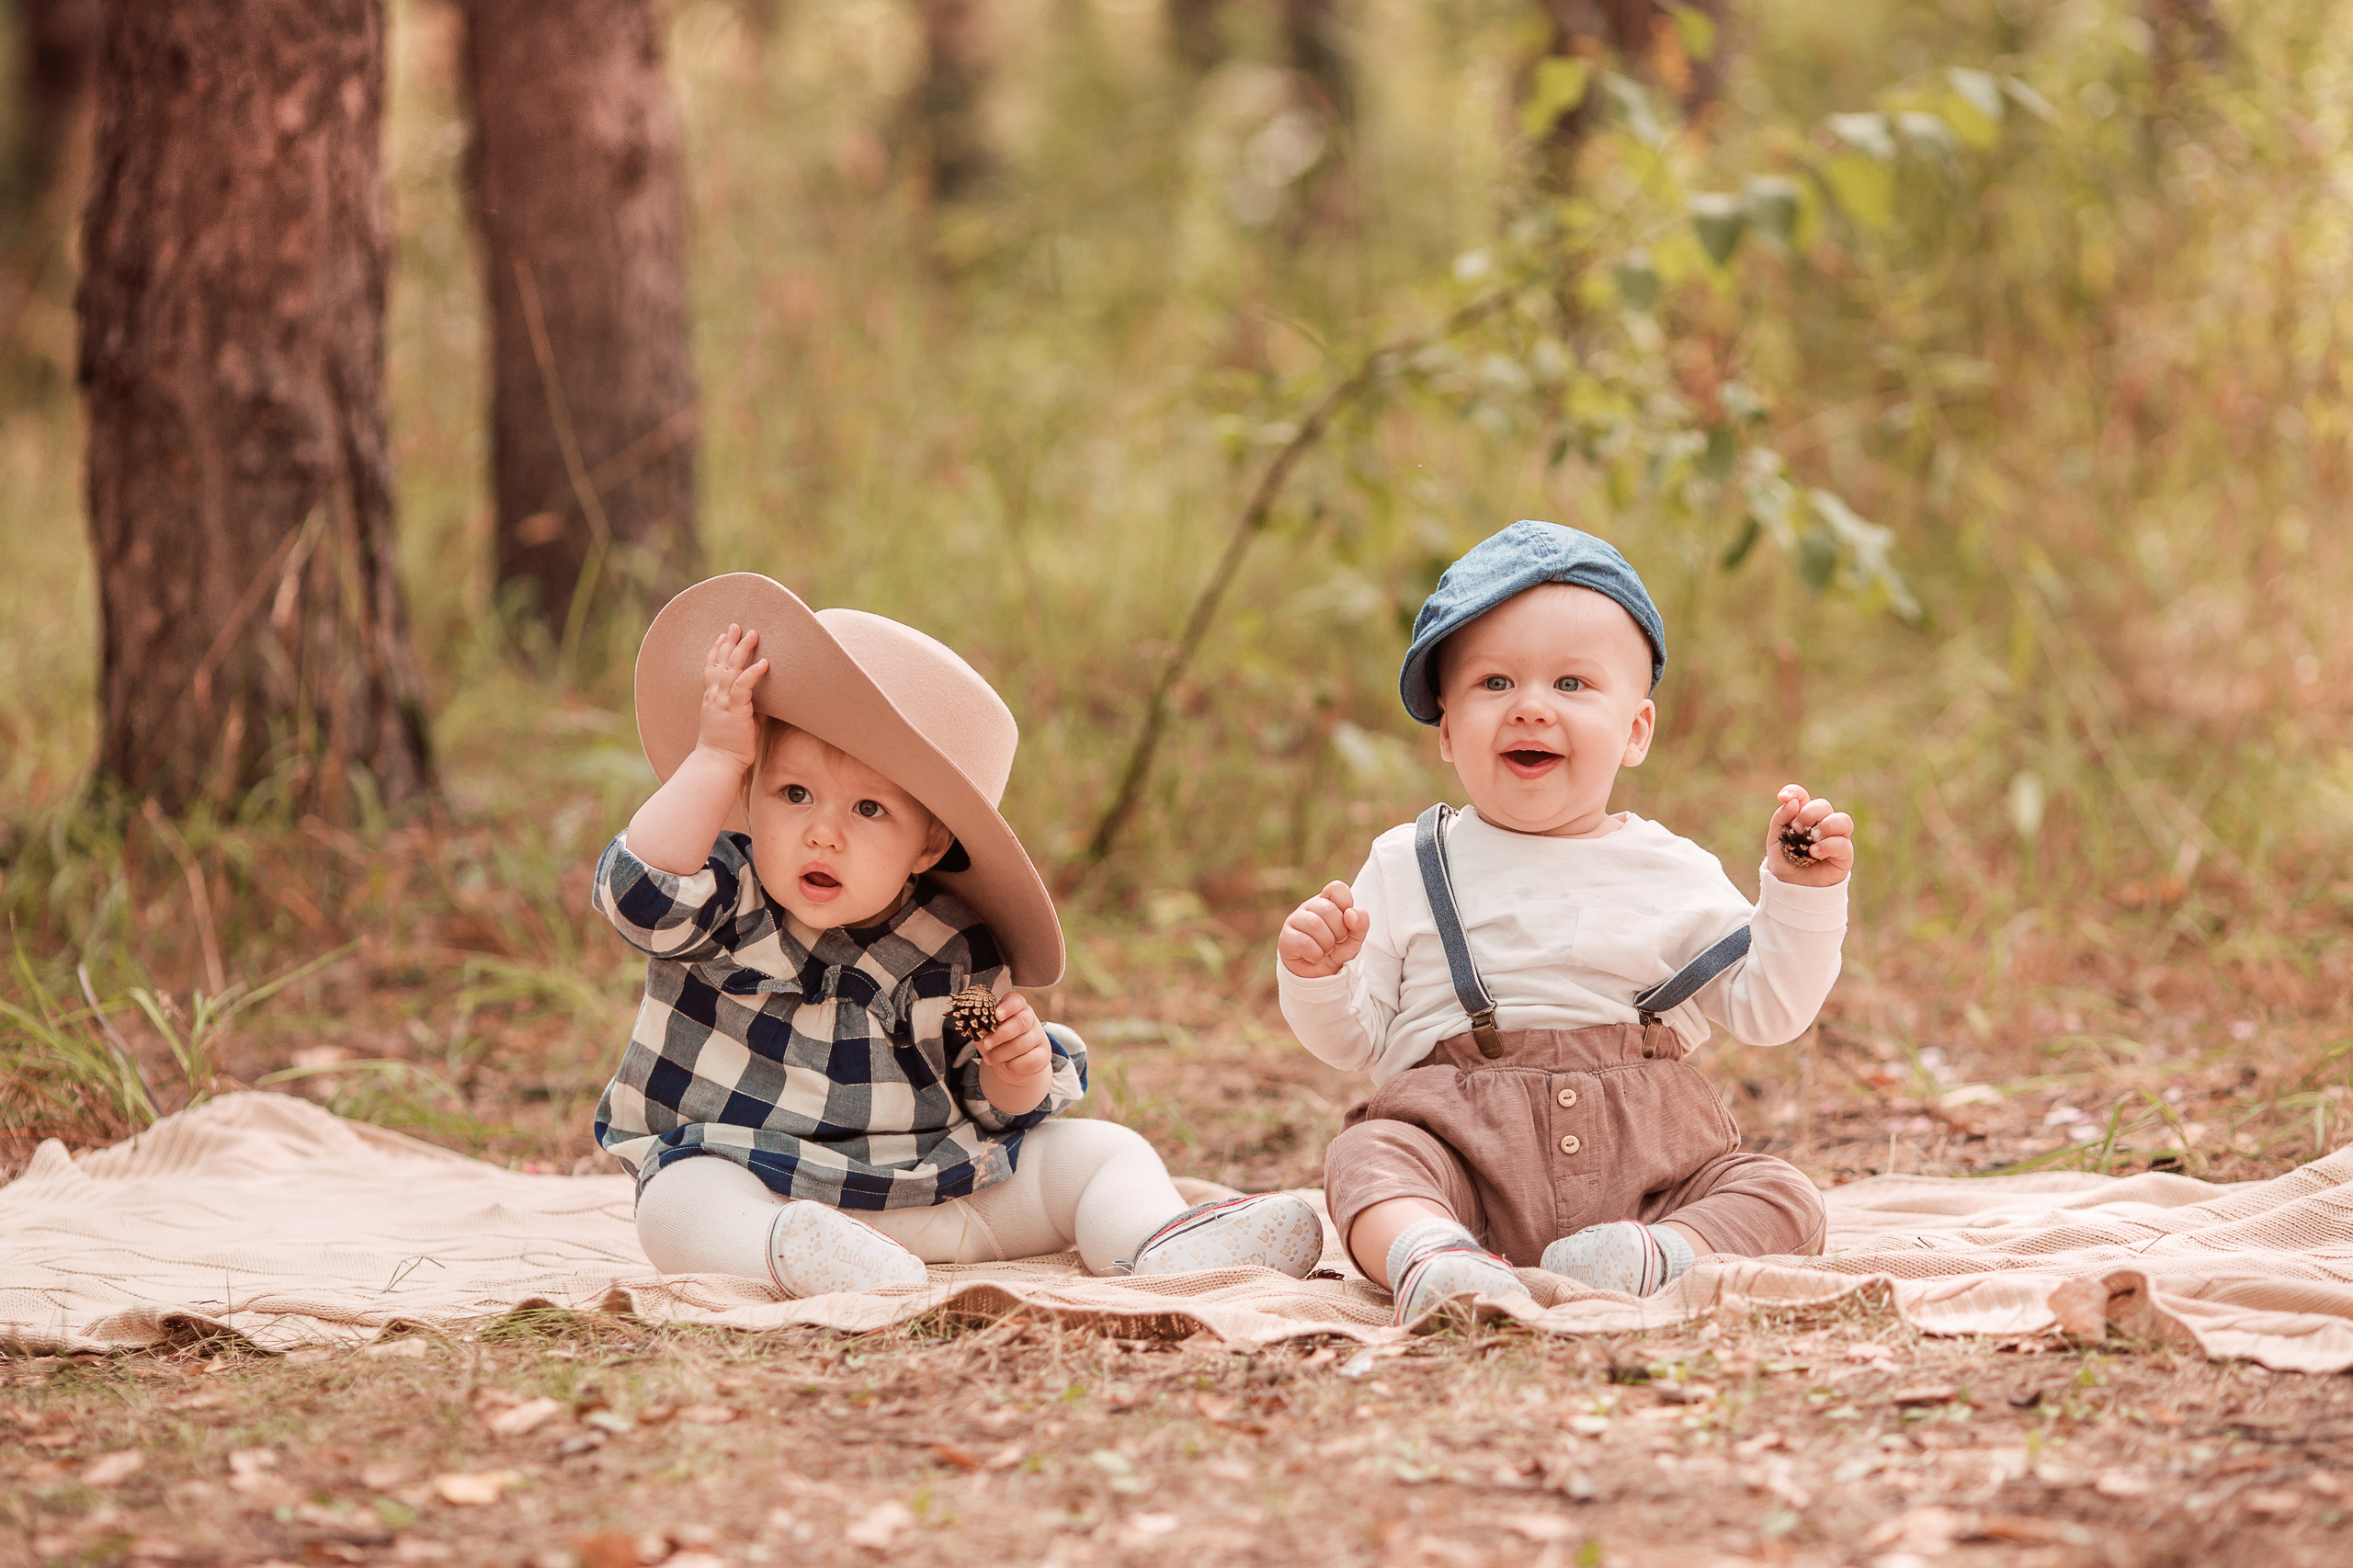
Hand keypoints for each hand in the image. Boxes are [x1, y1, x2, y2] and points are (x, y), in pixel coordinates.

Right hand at [697, 624, 770, 770]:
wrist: (717, 763)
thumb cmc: (726, 747)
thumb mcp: (733, 721)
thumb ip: (744, 708)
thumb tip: (762, 704)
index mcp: (711, 698)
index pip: (711, 668)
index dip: (716, 650)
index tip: (723, 635)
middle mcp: (714, 696)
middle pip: (719, 661)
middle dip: (728, 641)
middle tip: (737, 625)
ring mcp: (722, 702)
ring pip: (730, 669)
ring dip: (742, 649)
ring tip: (753, 634)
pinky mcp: (734, 710)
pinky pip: (743, 686)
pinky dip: (753, 673)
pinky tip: (763, 662)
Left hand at [976, 991, 1051, 1085]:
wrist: (1011, 1065)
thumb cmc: (997, 1043)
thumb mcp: (988, 1033)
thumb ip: (982, 1028)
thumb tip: (973, 1027)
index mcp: (1016, 1008)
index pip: (1016, 1001)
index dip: (1008, 1007)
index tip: (997, 1015)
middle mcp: (1030, 1019)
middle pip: (1020, 1022)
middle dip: (1000, 1035)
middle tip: (986, 1044)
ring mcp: (1039, 1037)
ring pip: (1022, 1044)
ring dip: (1001, 1053)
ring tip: (989, 1058)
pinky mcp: (1043, 1055)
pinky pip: (1029, 1060)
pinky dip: (1013, 1065)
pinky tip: (1006, 1065)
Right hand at [1278, 881, 1368, 977]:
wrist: (1321, 976)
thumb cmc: (1337, 951)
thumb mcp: (1355, 938)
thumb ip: (1361, 923)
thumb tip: (1351, 913)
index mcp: (1327, 901)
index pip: (1336, 888)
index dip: (1346, 904)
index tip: (1347, 922)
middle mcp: (1309, 907)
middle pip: (1328, 909)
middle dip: (1339, 931)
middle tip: (1336, 942)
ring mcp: (1294, 920)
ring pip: (1315, 924)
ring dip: (1327, 944)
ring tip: (1325, 950)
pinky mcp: (1285, 938)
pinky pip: (1304, 942)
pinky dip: (1315, 954)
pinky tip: (1313, 957)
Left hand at [1767, 784, 1853, 886]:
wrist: (1793, 889)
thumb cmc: (1785, 862)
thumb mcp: (1775, 841)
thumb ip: (1780, 820)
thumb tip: (1791, 802)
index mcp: (1803, 816)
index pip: (1802, 796)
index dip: (1795, 792)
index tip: (1783, 797)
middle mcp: (1822, 823)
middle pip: (1823, 805)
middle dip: (1809, 813)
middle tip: (1797, 828)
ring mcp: (1836, 838)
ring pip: (1842, 820)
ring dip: (1825, 826)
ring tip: (1811, 839)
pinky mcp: (1844, 854)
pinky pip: (1843, 843)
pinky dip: (1828, 845)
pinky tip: (1814, 852)